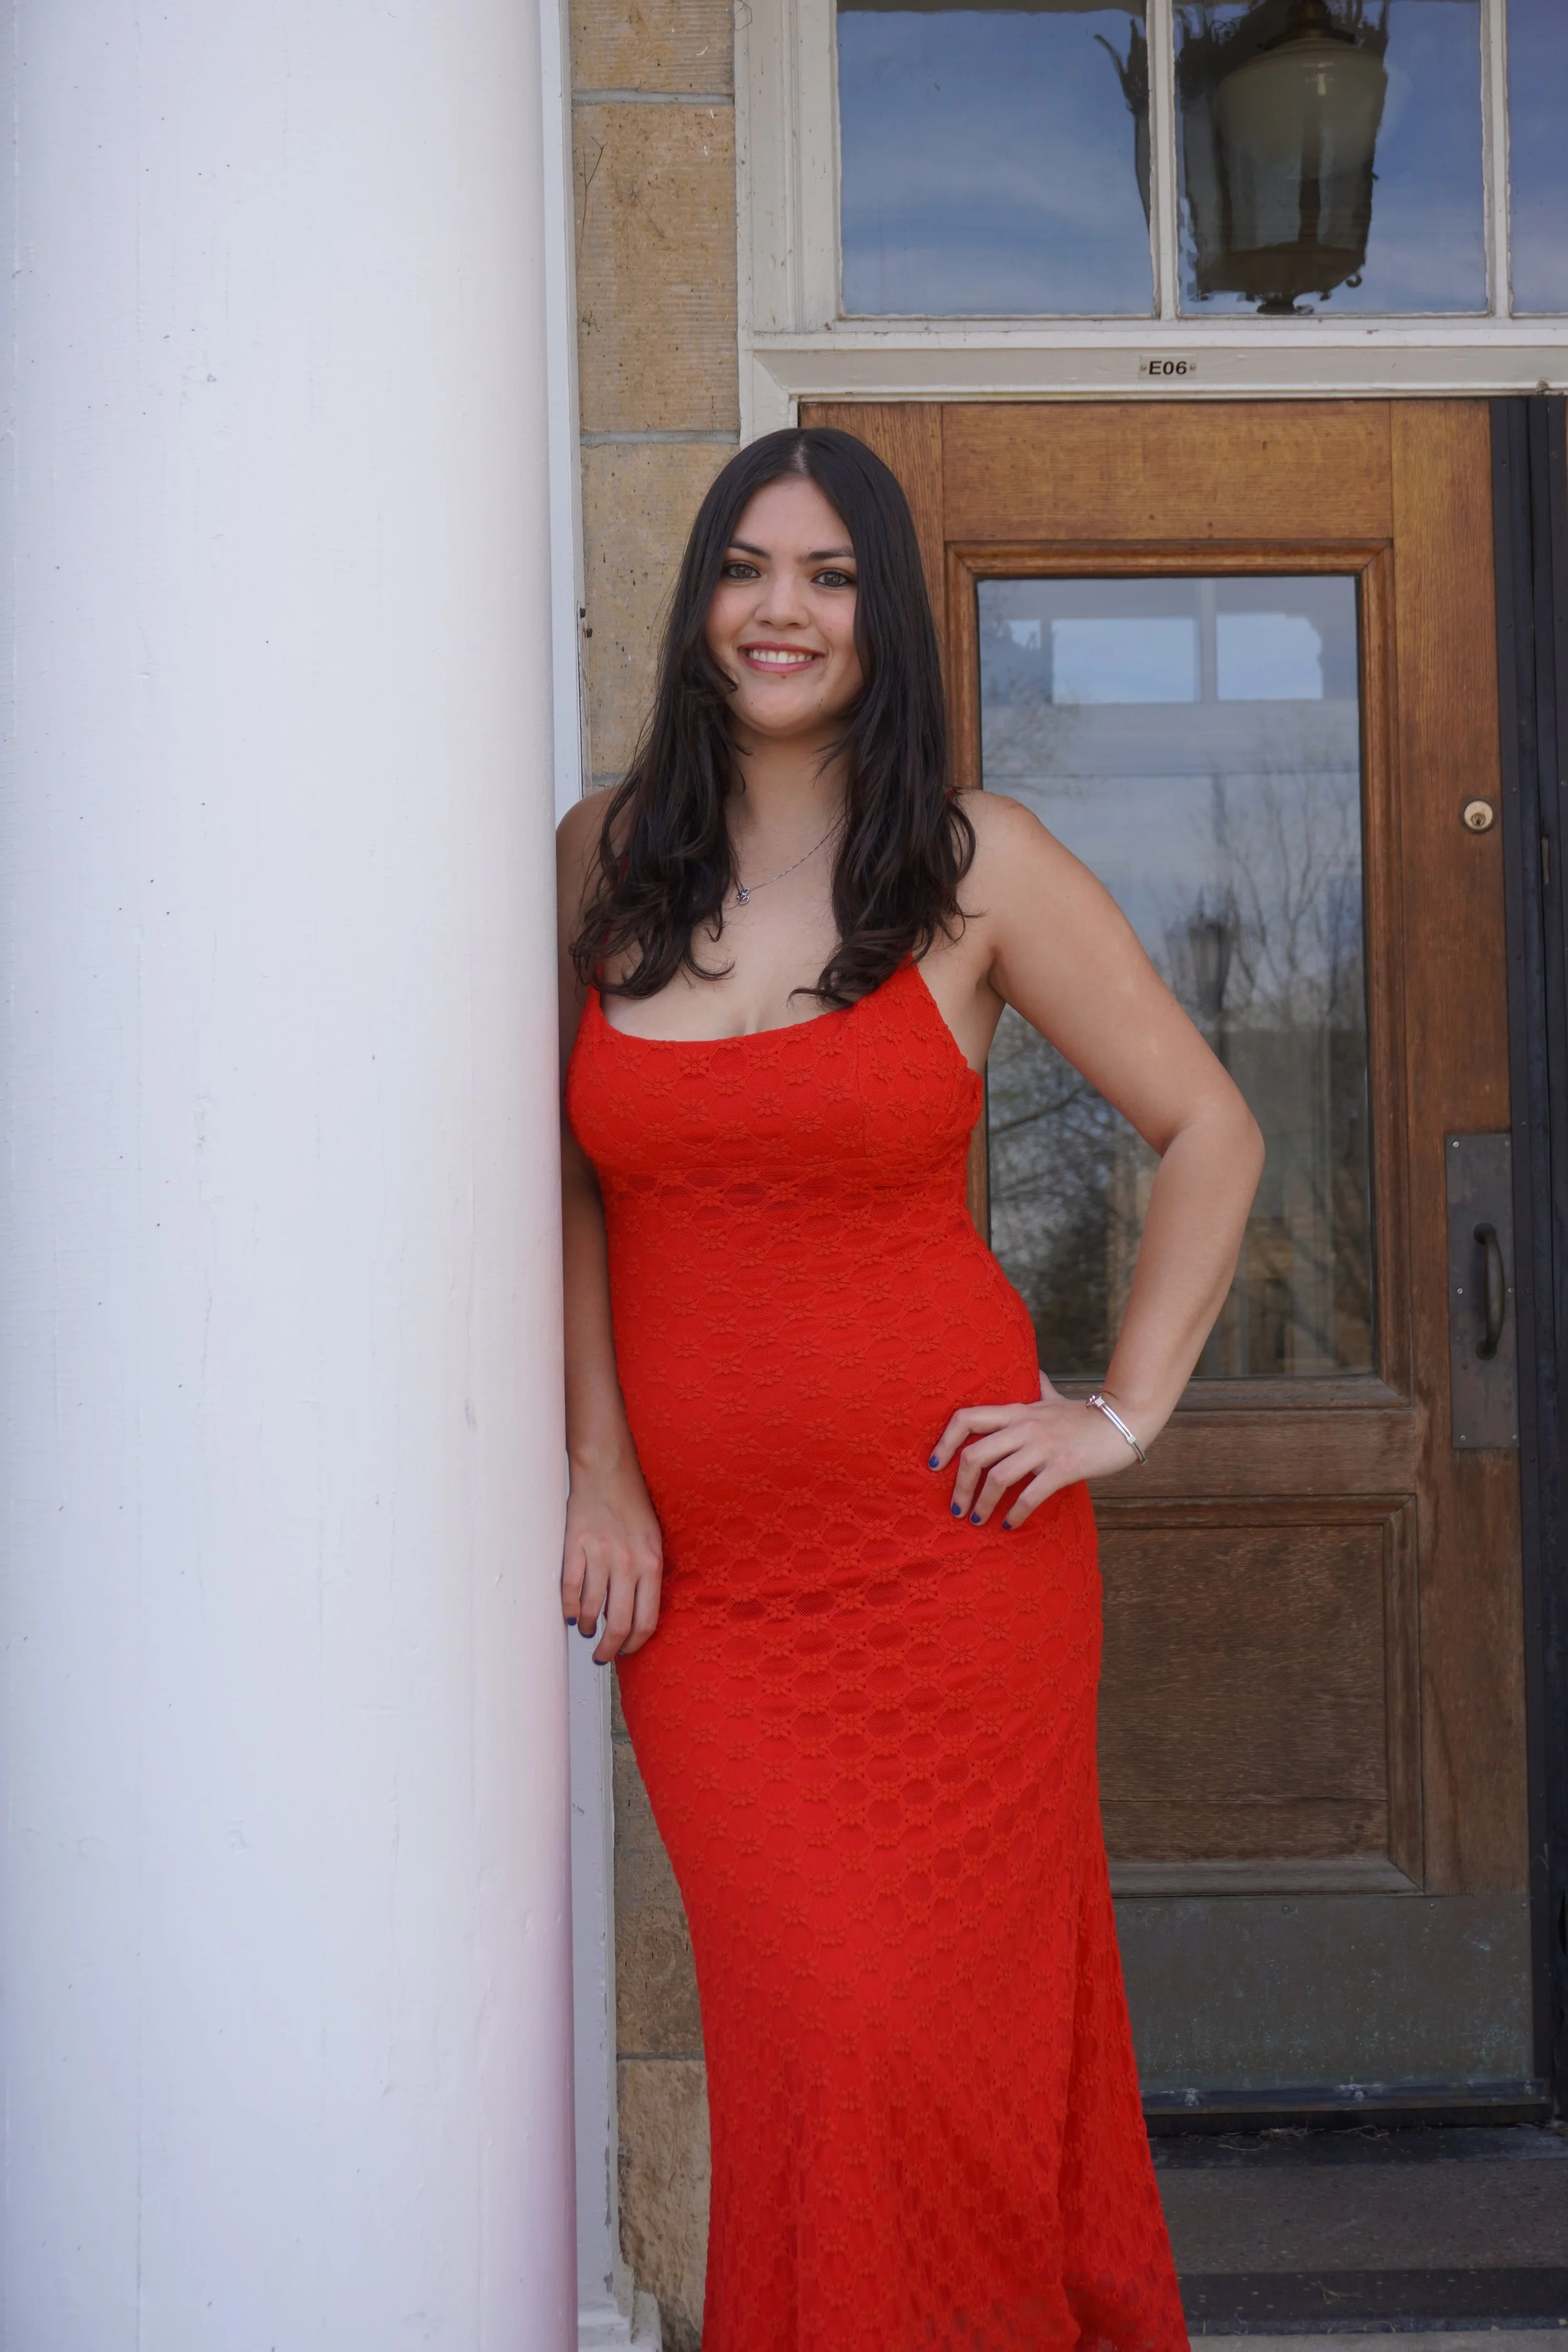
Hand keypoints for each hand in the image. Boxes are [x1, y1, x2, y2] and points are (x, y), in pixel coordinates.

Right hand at [562, 1449, 663, 1661]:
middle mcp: (628, 1562)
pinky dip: (567, 1608)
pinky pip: (569, 1590)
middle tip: (602, 1655)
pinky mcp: (574, 1547)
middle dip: (609, 1649)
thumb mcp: (653, 1541)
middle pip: (617, 1624)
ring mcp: (599, 1555)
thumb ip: (647, 1577)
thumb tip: (634, 1615)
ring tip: (586, 1629)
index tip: (628, 1652)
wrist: (607, 1471)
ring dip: (586, 1627)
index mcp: (652, 1563)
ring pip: (590, 1610)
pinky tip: (569, 1613)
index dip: (635, 1644)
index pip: (646, 1620)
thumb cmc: (632, 1506)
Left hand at [929, 1371, 1145, 1528]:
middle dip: (958, 1486)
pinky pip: (1029, 1495)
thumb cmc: (1085, 1416)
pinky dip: (1015, 1514)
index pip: (966, 1418)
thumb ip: (1037, 1387)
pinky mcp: (1063, 1467)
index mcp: (1017, 1411)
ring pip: (997, 1478)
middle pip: (974, 1454)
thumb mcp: (1053, 1397)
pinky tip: (1009, 1525)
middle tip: (956, 1508)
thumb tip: (1032, 1373)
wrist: (1124, 1421)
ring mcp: (1043, 1447)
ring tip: (977, 1520)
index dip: (944, 1441)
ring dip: (982, 1504)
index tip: (934, 1464)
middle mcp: (1024, 1427)